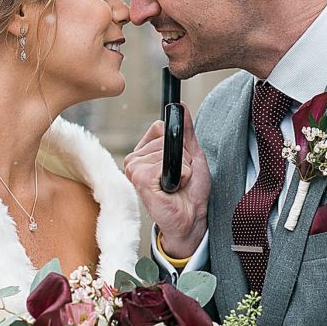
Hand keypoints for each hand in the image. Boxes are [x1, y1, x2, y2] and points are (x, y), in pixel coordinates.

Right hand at [124, 106, 210, 257]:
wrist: (192, 217)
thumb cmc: (190, 191)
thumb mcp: (192, 155)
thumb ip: (186, 132)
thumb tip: (182, 108)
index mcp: (143, 152)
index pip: (159, 128)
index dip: (177, 143)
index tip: (179, 162)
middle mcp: (134, 159)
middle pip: (165, 138)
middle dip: (182, 157)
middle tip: (180, 177)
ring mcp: (134, 169)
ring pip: (166, 151)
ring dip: (182, 168)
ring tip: (177, 184)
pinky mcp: (140, 179)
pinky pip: (165, 164)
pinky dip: (180, 176)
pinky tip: (173, 189)